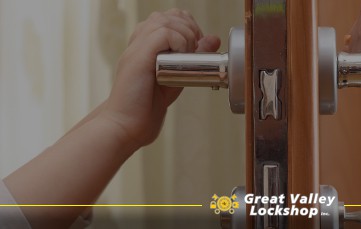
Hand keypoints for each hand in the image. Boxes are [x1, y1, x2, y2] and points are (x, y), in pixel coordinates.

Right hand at [101, 9, 220, 146]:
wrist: (127, 124)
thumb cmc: (147, 104)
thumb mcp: (178, 75)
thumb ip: (194, 57)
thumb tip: (213, 38)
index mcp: (145, 43)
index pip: (170, 17)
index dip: (188, 27)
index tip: (196, 47)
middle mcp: (139, 41)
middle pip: (168, 15)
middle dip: (189, 29)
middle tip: (194, 51)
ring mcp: (136, 47)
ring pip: (166, 20)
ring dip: (185, 36)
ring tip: (186, 56)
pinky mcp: (138, 56)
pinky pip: (163, 33)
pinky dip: (178, 43)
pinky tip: (179, 59)